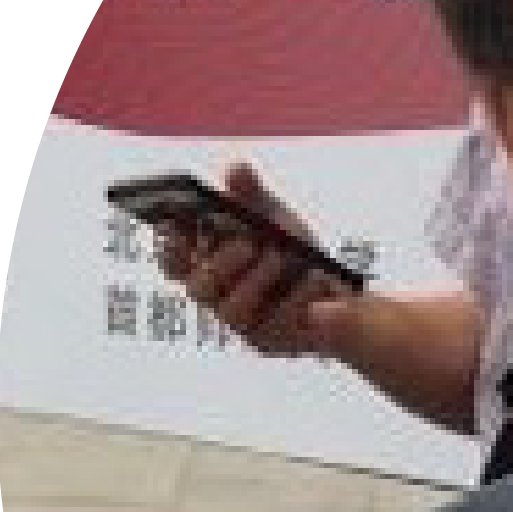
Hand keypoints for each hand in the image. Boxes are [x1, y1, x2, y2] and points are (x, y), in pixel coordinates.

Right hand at [156, 162, 359, 358]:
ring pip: (232, 311)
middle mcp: (217, 299)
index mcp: (206, 266)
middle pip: (198, 288)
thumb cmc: (295, 252)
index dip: (172, 245)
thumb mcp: (276, 219)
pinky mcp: (271, 343)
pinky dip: (298, 296)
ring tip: (282, 255)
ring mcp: (242, 324)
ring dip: (257, 280)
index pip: (173, 261)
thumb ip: (254, 196)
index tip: (182, 221)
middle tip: (248, 240)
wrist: (340, 292)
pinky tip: (315, 277)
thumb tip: (237, 168)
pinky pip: (277, 325)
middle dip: (221, 262)